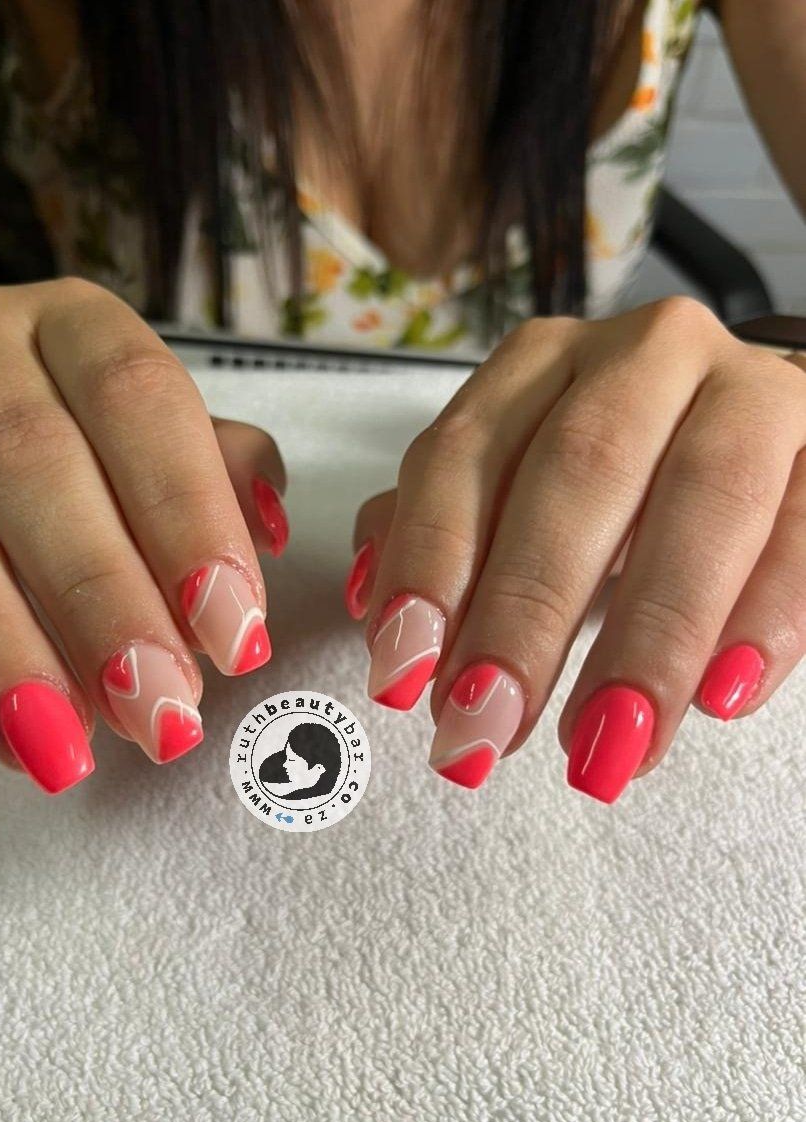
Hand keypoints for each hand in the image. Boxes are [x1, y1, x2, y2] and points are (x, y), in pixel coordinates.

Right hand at [0, 279, 288, 791]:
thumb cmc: (57, 427)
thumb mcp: (144, 434)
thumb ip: (211, 477)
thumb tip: (268, 538)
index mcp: (76, 325)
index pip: (140, 400)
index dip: (189, 518)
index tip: (234, 633)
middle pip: (29, 460)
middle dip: (101, 599)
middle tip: (157, 710)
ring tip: (58, 746)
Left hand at [348, 298, 805, 801]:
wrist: (753, 434)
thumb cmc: (613, 481)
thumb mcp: (513, 493)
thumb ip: (440, 531)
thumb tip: (374, 604)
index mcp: (544, 363)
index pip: (465, 457)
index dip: (430, 567)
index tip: (404, 678)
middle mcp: (646, 355)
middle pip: (580, 472)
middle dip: (527, 612)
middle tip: (488, 729)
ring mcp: (753, 392)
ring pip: (706, 496)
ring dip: (647, 634)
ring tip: (602, 748)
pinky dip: (769, 615)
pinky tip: (722, 697)